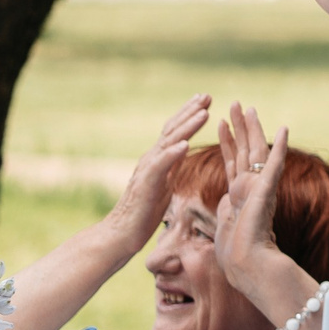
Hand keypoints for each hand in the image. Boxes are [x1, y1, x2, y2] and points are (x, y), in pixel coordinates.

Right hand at [106, 95, 209, 254]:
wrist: (121, 234)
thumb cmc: (144, 212)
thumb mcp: (165, 183)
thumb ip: (172, 167)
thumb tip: (184, 153)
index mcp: (159, 160)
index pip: (176, 132)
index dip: (190, 115)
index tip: (206, 100)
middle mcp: (152, 160)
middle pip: (173, 130)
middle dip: (190, 111)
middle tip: (207, 95)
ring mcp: (147, 171)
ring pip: (168, 143)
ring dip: (187, 127)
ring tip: (204, 112)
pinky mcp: (146, 185)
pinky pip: (159, 167)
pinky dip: (172, 154)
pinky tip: (184, 145)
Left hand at [210, 103, 289, 293]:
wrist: (247, 265)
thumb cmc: (236, 253)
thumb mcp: (226, 224)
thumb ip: (228, 208)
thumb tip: (226, 200)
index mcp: (240, 194)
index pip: (233, 161)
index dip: (227, 142)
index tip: (222, 123)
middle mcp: (251, 188)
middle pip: (246, 150)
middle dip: (240, 127)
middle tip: (235, 104)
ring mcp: (260, 188)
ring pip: (257, 152)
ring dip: (253, 128)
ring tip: (247, 107)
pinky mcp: (267, 192)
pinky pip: (274, 165)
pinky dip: (279, 147)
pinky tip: (284, 129)